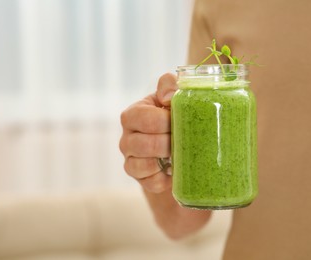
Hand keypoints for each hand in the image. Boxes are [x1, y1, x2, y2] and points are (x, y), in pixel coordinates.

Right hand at [119, 73, 177, 192]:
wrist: (174, 142)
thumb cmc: (171, 114)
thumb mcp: (171, 95)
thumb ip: (169, 84)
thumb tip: (169, 97)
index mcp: (132, 115)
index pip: (145, 118)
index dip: (166, 121)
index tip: (181, 120)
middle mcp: (126, 138)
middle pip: (147, 144)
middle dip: (170, 142)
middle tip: (184, 138)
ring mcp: (130, 160)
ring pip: (147, 165)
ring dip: (168, 159)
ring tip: (179, 152)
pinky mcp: (140, 178)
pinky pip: (152, 182)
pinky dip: (167, 177)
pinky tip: (174, 168)